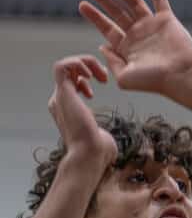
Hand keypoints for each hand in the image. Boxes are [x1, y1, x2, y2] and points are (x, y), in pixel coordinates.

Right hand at [48, 56, 116, 170]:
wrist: (90, 156)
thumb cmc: (98, 152)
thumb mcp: (101, 137)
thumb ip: (100, 132)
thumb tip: (105, 139)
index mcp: (67, 108)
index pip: (70, 81)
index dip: (85, 76)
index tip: (102, 83)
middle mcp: (60, 101)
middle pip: (68, 71)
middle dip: (88, 66)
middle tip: (104, 77)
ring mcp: (60, 97)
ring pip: (65, 65)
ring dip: (84, 62)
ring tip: (100, 74)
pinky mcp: (63, 94)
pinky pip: (62, 66)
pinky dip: (77, 62)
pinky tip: (91, 74)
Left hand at [79, 0, 191, 95]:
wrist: (181, 76)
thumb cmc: (154, 81)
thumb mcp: (124, 77)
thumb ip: (111, 62)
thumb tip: (103, 46)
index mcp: (128, 48)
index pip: (107, 28)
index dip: (94, 16)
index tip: (82, 4)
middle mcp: (139, 35)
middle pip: (116, 11)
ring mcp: (153, 26)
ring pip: (133, 2)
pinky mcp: (167, 19)